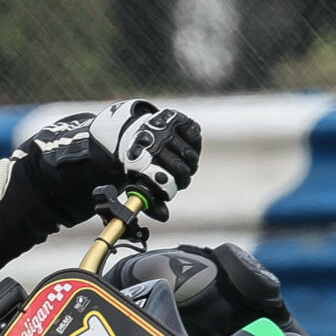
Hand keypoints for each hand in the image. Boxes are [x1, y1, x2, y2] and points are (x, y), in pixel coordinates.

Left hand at [90, 100, 201, 216]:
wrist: (140, 134)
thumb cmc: (144, 163)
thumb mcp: (145, 182)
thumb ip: (154, 202)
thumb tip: (164, 217)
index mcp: (141, 160)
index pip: (163, 180)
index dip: (172, 186)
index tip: (173, 186)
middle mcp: (153, 142)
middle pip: (181, 169)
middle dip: (183, 176)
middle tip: (181, 175)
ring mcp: (165, 129)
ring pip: (190, 154)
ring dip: (190, 161)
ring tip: (184, 161)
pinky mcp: (177, 118)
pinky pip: (195, 134)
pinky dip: (194, 142)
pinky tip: (187, 145)